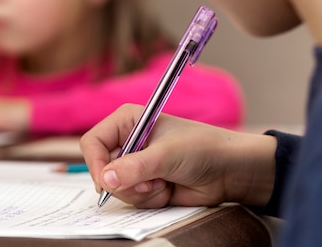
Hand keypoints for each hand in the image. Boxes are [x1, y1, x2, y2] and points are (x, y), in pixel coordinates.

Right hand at [80, 104, 276, 208]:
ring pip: (116, 188)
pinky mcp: (143, 183)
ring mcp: (134, 164)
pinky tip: (167, 189)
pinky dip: (149, 200)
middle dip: (125, 182)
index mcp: (126, 121)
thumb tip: (106, 180)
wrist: (229, 171)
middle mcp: (126, 141)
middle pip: (101, 169)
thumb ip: (134, 167)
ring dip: (140, 192)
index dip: (96, 164)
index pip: (93, 143)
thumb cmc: (202, 149)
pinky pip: (131, 199)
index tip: (107, 182)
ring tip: (162, 183)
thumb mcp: (166, 155)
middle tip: (149, 182)